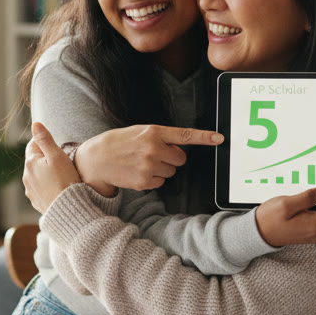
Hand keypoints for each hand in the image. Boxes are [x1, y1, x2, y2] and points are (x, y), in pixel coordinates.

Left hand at [23, 122, 82, 214]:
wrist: (68, 210)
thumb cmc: (65, 181)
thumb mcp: (57, 156)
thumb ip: (45, 139)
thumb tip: (35, 124)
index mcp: (30, 163)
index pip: (33, 145)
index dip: (44, 143)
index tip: (55, 146)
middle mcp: (27, 177)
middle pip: (34, 161)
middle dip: (44, 159)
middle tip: (61, 161)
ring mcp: (30, 191)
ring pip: (36, 176)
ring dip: (45, 173)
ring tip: (61, 176)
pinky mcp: (36, 202)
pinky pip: (40, 189)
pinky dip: (47, 186)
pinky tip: (58, 188)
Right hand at [74, 124, 223, 194]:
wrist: (96, 160)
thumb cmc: (118, 143)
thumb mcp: (139, 132)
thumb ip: (160, 137)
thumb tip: (179, 149)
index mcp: (153, 132)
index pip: (185, 135)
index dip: (204, 137)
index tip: (219, 138)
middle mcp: (153, 148)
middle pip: (180, 159)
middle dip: (172, 158)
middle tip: (154, 155)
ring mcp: (149, 166)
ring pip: (171, 172)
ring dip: (162, 169)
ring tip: (142, 163)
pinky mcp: (144, 181)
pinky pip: (161, 182)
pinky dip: (153, 179)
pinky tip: (138, 172)